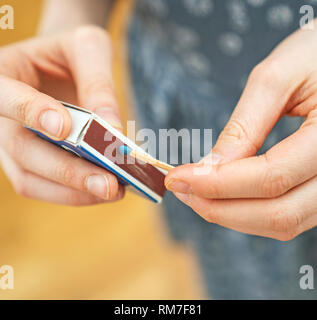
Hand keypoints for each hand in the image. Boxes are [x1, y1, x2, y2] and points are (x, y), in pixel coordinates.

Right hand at [0, 26, 123, 204]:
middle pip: (23, 151)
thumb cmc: (72, 54)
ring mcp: (13, 145)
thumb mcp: (88, 49)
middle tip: (109, 184)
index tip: (64, 128)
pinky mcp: (31, 164)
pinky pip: (46, 188)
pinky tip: (105, 190)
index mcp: (4, 74)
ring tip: (114, 191)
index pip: (6, 96)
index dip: (31, 112)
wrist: (64, 66)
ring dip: (74, 191)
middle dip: (68, 171)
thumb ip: (98, 83)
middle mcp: (1, 118)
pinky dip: (76, 194)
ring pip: (31, 180)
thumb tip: (113, 130)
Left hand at [165, 22, 316, 240]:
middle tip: (181, 191)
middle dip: (220, 208)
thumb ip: (243, 127)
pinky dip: (250, 212)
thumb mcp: (276, 79)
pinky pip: (288, 216)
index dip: (217, 183)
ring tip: (195, 194)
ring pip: (283, 222)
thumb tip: (208, 168)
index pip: (271, 177)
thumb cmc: (313, 57)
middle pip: (279, 213)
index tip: (176, 178)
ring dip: (233, 215)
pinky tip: (223, 195)